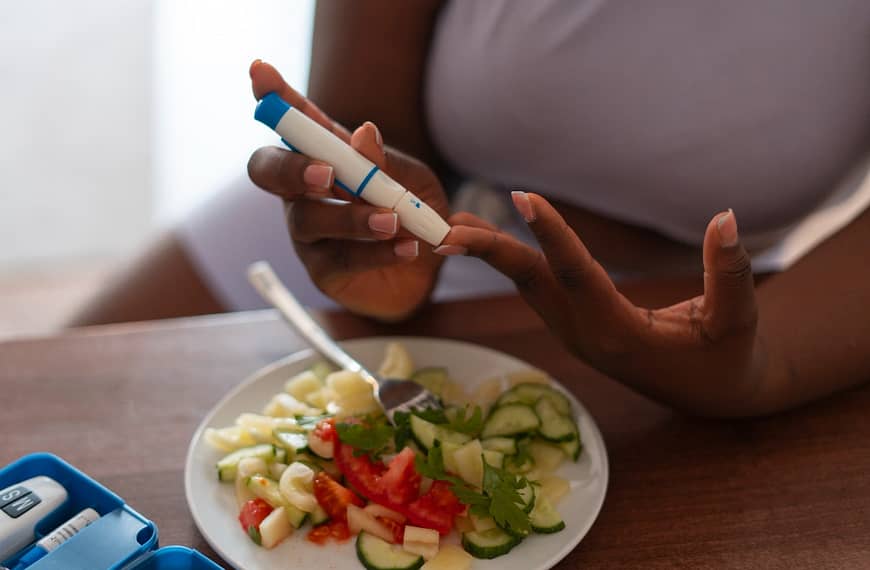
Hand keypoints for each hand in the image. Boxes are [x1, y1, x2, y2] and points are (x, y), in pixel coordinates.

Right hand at [246, 61, 449, 320]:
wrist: (430, 271)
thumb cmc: (414, 215)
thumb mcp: (413, 181)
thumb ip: (386, 161)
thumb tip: (364, 134)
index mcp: (325, 156)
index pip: (295, 122)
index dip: (274, 98)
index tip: (260, 71)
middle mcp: (304, 192)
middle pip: (268, 170)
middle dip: (292, 167)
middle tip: (327, 174)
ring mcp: (308, 232)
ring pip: (307, 219)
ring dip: (351, 217)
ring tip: (393, 221)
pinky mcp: (322, 270)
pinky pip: (340, 258)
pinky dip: (375, 251)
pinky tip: (407, 248)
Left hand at [439, 192, 767, 416]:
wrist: (711, 395)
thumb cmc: (728, 357)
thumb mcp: (739, 319)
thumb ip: (730, 271)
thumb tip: (726, 217)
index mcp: (622, 334)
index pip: (579, 275)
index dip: (552, 235)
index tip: (523, 198)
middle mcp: (587, 335)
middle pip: (534, 283)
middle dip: (491, 252)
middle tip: (448, 226)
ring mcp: (575, 334)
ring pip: (528, 286)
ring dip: (492, 254)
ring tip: (456, 222)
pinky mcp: (573, 328)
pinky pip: (536, 289)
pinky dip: (510, 262)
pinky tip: (489, 240)